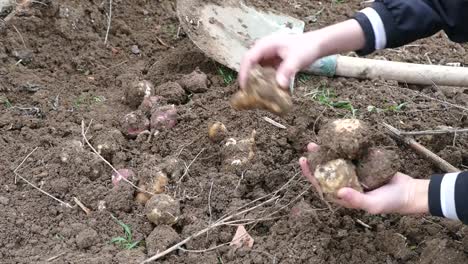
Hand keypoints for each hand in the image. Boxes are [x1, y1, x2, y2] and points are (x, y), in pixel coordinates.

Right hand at [238, 19, 366, 88]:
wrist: (316, 45)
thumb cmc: (306, 48)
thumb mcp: (297, 59)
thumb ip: (288, 70)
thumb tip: (279, 85)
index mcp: (265, 45)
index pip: (248, 59)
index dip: (243, 73)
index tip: (244, 88)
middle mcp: (263, 51)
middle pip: (249, 66)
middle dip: (247, 81)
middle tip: (248, 96)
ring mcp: (267, 57)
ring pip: (255, 71)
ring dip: (255, 83)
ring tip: (256, 97)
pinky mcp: (272, 64)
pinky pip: (264, 74)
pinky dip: (264, 83)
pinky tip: (267, 94)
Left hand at [299, 143, 429, 214]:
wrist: (409, 192)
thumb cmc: (389, 202)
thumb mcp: (372, 204)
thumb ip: (356, 199)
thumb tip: (338, 192)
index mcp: (342, 195)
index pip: (321, 185)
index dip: (310, 173)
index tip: (304, 161)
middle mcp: (344, 183)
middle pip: (326, 170)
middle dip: (317, 159)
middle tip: (311, 146)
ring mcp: (353, 173)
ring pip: (336, 161)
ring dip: (328, 151)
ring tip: (320, 140)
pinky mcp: (362, 165)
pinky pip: (351, 155)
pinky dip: (345, 147)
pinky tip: (340, 138)